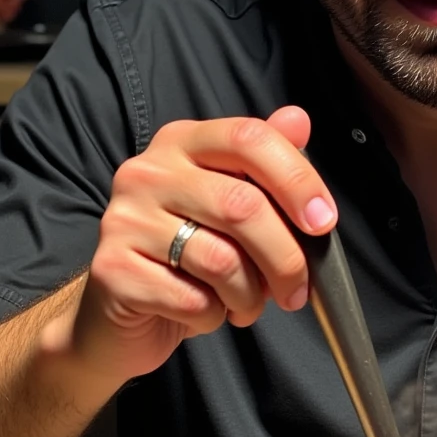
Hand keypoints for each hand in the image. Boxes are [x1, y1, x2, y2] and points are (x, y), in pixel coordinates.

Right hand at [53, 107, 335, 380]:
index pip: (248, 138)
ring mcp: (124, 219)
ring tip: (247, 305)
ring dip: (250, 296)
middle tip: (298, 289)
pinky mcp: (113, 269)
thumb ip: (263, 166)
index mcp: (182, 143)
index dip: (297, 179)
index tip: (323, 221)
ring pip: (221, 260)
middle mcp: (147, 172)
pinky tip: (204, 312)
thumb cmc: (184, 256)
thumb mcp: (229, 206)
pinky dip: (213, 316)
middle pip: (242, 205)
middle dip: (285, 257)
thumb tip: (299, 120)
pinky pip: (192, 299)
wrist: (117, 316)